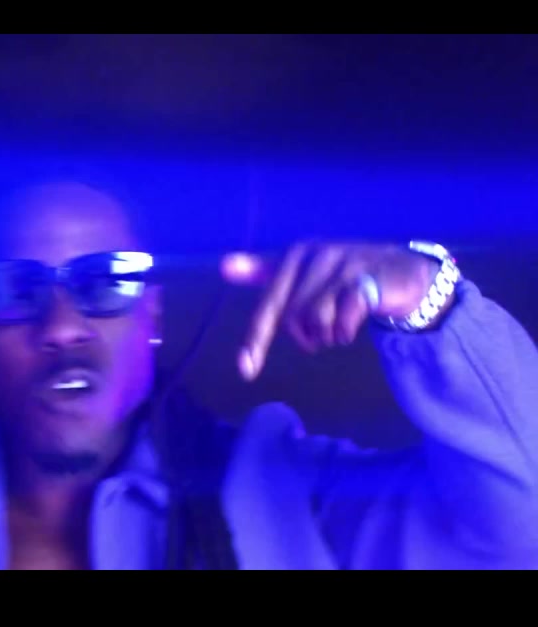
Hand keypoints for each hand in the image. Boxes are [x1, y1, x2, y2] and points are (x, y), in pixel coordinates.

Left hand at [221, 241, 439, 380]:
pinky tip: (351, 328)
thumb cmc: (343, 275)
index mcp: (294, 256)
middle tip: (317, 340)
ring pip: (316, 319)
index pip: (269, 304)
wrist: (402, 270)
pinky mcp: (367, 278)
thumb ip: (264, 271)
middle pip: (292, 318)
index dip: (257, 339)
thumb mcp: (303, 273)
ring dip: (326, 336)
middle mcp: (315, 255)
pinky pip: (343, 319)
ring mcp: (342, 265)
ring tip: (336, 331)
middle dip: (304, 338)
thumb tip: (223, 266)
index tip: (246, 371)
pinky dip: (344, 332)